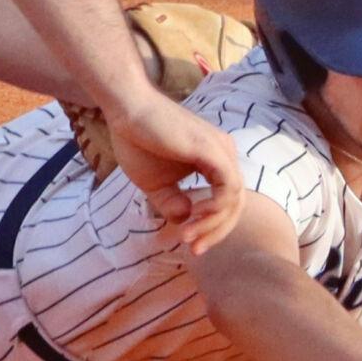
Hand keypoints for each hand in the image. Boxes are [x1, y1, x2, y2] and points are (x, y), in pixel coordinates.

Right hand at [105, 92, 242, 255]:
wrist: (126, 111)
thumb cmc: (138, 141)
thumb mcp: (156, 184)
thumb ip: (172, 203)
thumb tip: (185, 220)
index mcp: (215, 160)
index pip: (226, 202)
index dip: (211, 227)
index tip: (188, 243)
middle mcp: (225, 154)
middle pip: (235, 205)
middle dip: (215, 232)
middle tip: (193, 249)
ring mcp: (222, 151)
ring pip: (234, 200)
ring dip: (212, 225)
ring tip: (188, 236)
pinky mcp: (213, 150)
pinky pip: (228, 188)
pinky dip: (215, 209)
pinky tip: (194, 217)